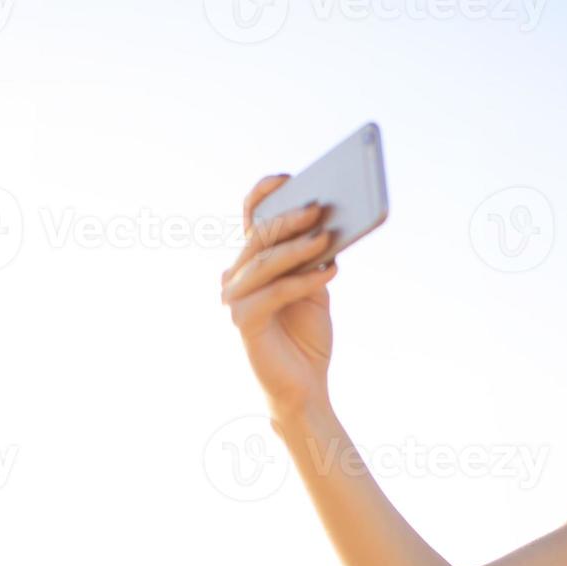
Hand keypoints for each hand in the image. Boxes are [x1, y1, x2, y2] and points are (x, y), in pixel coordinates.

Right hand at [220, 175, 340, 416]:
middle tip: (320, 207)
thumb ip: (314, 258)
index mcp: (250, 264)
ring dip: (298, 248)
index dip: (265, 195)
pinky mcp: (244, 322)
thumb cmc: (307, 336)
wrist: (304, 387)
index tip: (289, 176)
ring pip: (266, 263)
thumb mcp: (315, 287)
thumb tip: (329, 223)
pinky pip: (276, 293)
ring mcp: (234, 299)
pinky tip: (331, 270)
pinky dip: (304, 281)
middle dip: (290, 220)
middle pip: (259, 238)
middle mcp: (235, 277)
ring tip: (328, 237)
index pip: (251, 220)